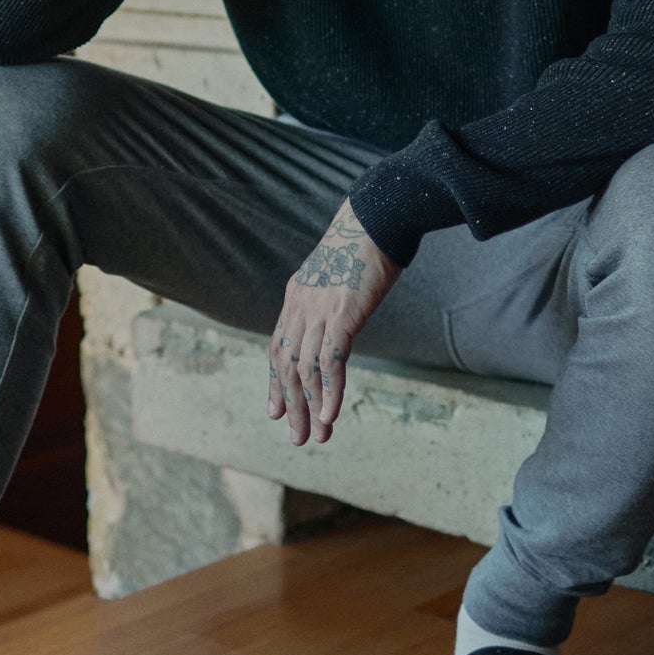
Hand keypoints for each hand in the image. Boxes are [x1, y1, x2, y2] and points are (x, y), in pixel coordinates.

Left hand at [268, 198, 402, 446]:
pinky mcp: (342, 315)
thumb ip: (331, 299)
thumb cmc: (364, 242)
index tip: (276, 411)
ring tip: (317, 436)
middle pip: (288, 366)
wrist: (377, 217)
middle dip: (292, 405)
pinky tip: (332, 414)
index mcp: (296, 297)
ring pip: (307, 370)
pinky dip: (330, 390)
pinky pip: (331, 361)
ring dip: (312, 407)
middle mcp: (300, 307)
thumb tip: (339, 314)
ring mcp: (319, 311)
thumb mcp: (338, 274)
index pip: (278, 348)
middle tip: (297, 437)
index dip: (276, 383)